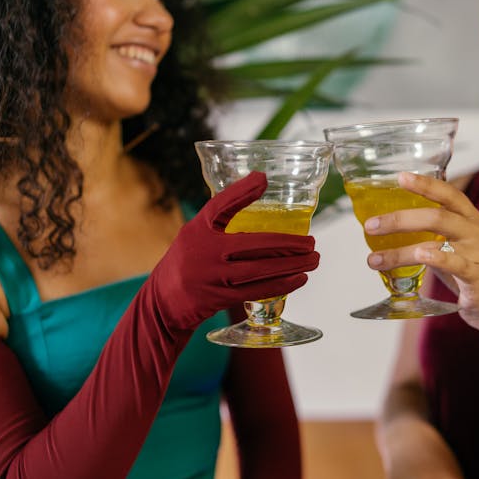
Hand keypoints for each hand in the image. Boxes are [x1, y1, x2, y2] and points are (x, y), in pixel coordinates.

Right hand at [151, 171, 319, 330]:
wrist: (164, 299)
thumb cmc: (188, 258)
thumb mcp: (197, 230)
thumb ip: (224, 210)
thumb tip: (261, 180)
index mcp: (199, 230)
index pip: (220, 205)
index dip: (240, 192)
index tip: (263, 179)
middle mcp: (207, 252)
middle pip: (255, 245)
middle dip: (288, 244)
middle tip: (311, 242)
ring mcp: (215, 277)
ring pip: (261, 270)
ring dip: (291, 265)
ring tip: (313, 259)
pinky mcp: (222, 298)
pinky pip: (257, 290)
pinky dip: (281, 285)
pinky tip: (299, 279)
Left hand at [363, 172, 478, 333]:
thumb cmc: (472, 274)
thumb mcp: (454, 246)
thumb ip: (430, 234)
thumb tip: (387, 226)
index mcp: (469, 218)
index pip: (448, 193)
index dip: (425, 183)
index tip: (400, 177)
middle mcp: (475, 231)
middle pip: (437, 216)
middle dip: (400, 219)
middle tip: (371, 225)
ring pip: (437, 242)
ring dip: (401, 251)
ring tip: (374, 259)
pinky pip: (458, 264)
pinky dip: (438, 258)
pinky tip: (420, 255)